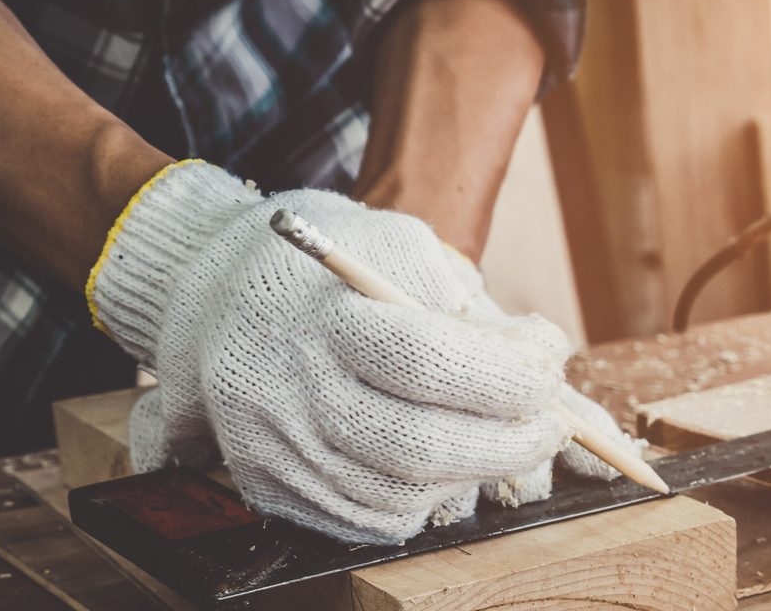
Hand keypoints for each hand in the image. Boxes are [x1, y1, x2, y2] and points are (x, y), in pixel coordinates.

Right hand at [89, 161, 639, 543]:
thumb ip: (474, 307)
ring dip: (472, 476)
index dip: (505, 378)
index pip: (428, 362)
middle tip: (549, 426)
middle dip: (505, 445)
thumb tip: (547, 363)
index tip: (550, 373)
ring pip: (398, 497)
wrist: (219, 288)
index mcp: (320, 319)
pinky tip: (445, 463)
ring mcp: (273, 448)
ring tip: (502, 439)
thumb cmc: (334, 267)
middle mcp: (286, 391)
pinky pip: (367, 520)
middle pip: (416, 446)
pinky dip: (423, 501)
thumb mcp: (401, 249)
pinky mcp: (269, 487)